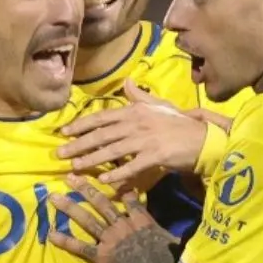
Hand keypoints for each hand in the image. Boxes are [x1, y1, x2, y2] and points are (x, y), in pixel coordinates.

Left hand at [49, 173, 169, 262]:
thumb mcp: (173, 243)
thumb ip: (171, 232)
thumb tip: (185, 229)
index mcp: (141, 220)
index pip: (128, 196)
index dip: (115, 183)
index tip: (104, 171)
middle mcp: (123, 225)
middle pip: (101, 203)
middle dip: (84, 188)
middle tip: (69, 176)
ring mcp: (110, 240)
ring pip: (87, 219)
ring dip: (69, 207)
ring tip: (53, 197)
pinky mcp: (102, 256)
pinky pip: (80, 246)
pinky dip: (65, 240)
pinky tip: (50, 233)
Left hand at [57, 78, 221, 190]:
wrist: (203, 138)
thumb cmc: (179, 124)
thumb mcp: (159, 106)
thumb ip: (139, 96)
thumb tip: (126, 82)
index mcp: (135, 111)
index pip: (102, 117)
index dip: (81, 124)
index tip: (64, 132)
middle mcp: (137, 123)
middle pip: (101, 134)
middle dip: (78, 144)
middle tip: (59, 154)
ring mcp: (146, 139)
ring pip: (112, 150)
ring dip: (91, 159)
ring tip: (74, 167)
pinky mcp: (155, 155)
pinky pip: (132, 166)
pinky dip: (117, 173)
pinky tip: (104, 180)